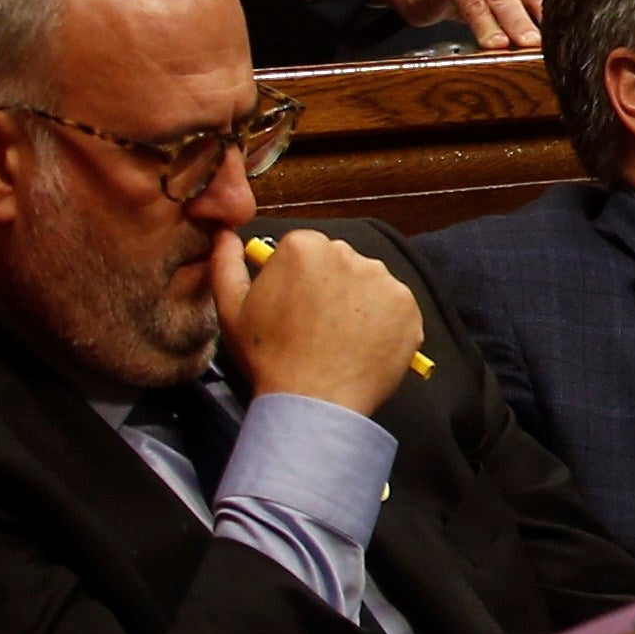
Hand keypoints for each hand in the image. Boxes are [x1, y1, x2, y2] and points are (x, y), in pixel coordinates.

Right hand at [216, 226, 425, 416]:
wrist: (313, 400)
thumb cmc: (268, 355)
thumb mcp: (232, 308)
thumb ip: (226, 263)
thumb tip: (226, 234)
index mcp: (304, 247)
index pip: (306, 249)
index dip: (297, 278)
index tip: (293, 304)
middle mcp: (348, 254)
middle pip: (340, 262)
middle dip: (329, 285)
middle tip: (315, 324)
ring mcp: (384, 279)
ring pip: (369, 283)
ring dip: (358, 303)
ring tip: (338, 338)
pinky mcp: (408, 305)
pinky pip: (394, 307)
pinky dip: (383, 323)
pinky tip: (362, 344)